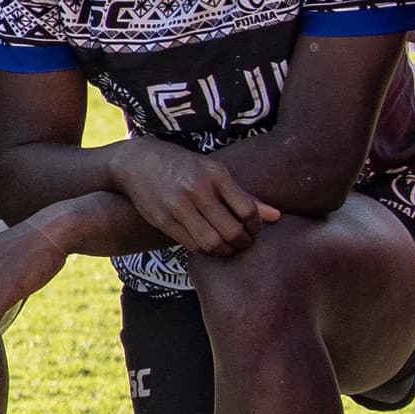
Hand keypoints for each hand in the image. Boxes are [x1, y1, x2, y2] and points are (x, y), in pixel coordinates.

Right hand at [109, 139, 278, 256]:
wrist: (137, 162)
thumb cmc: (184, 167)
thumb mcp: (214, 172)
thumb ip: (244, 196)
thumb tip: (276, 217)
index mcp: (215, 175)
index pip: (247, 210)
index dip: (256, 226)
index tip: (253, 228)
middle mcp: (197, 190)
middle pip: (232, 231)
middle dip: (242, 242)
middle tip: (243, 243)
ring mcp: (178, 206)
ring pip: (212, 243)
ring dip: (225, 251)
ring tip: (227, 247)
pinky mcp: (163, 220)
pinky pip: (192, 245)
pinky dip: (205, 250)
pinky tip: (207, 244)